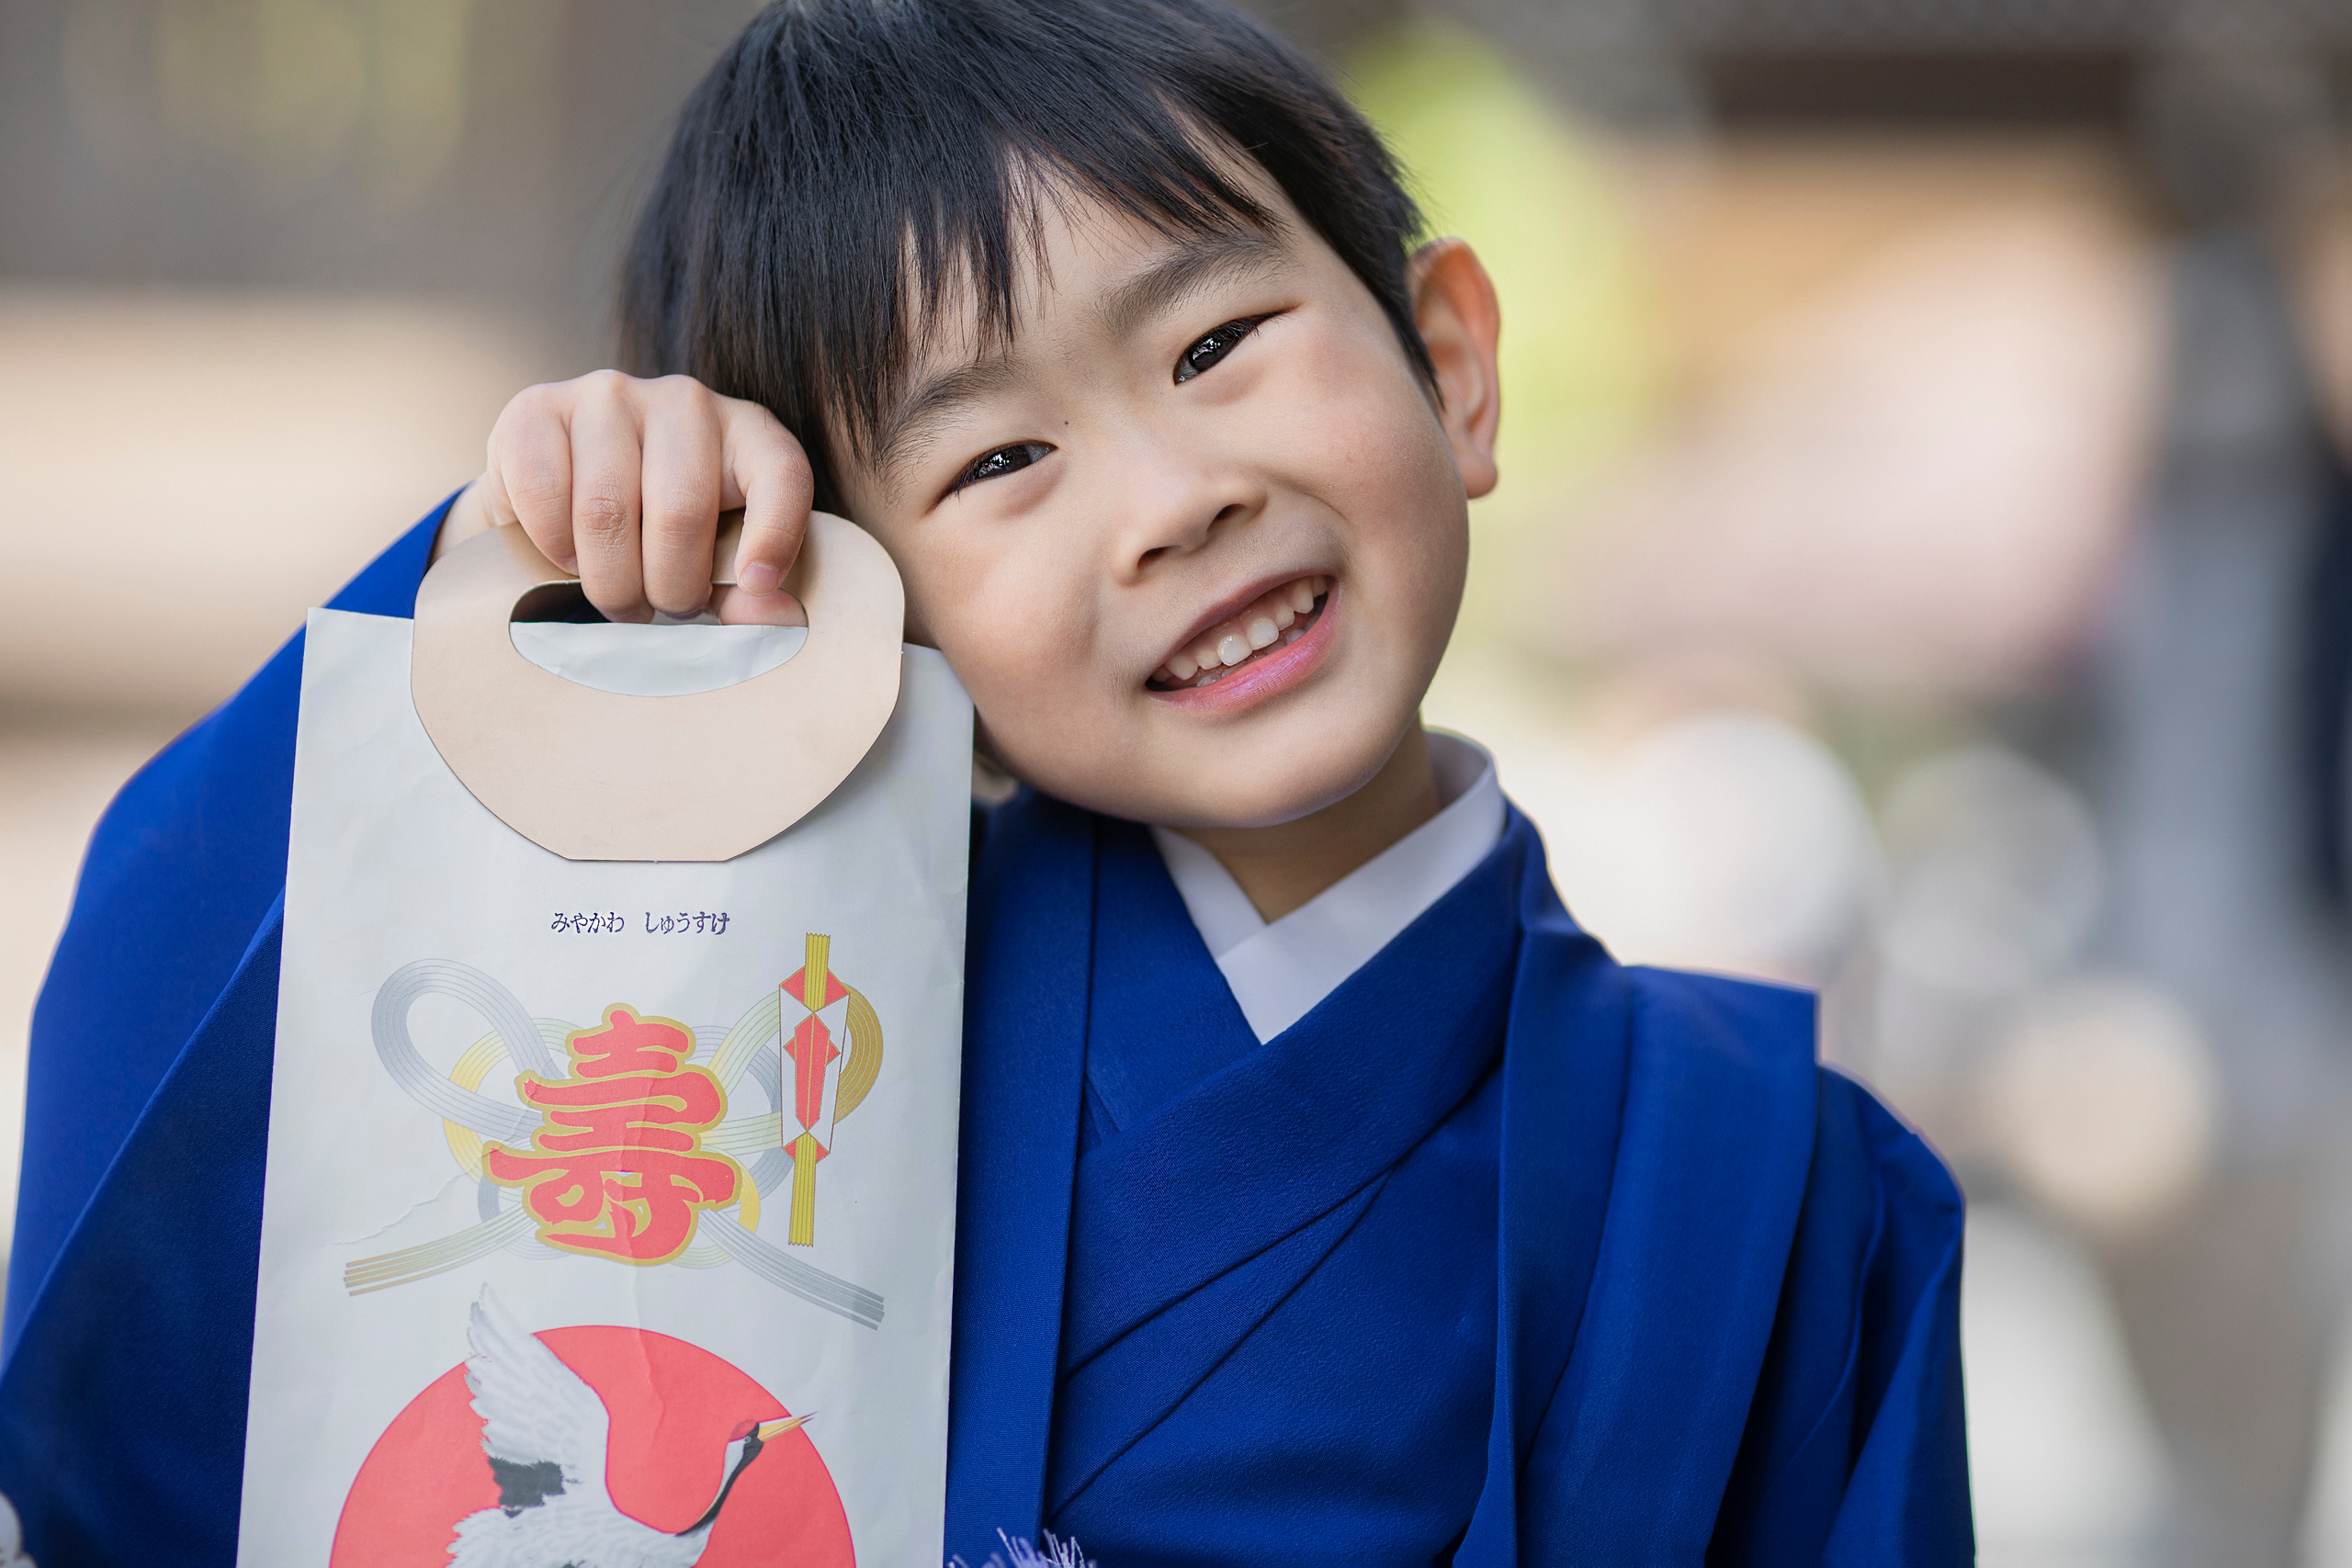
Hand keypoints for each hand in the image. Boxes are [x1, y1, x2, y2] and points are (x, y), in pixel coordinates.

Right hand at [435, 370, 812, 624]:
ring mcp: (609, 396)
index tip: (755, 586)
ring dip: (610, 580)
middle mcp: (684, 402)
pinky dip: (554, 546)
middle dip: (669, 588)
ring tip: (618, 597)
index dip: (776, 536)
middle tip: (660, 611)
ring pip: (606, 512)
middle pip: (680, 513)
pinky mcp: (538, 406)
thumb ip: (748, 592)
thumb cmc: (660, 531)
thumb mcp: (718, 557)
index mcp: (748, 434)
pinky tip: (568, 556)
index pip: (781, 474)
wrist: (563, 491)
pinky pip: (542, 492)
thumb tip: (763, 612)